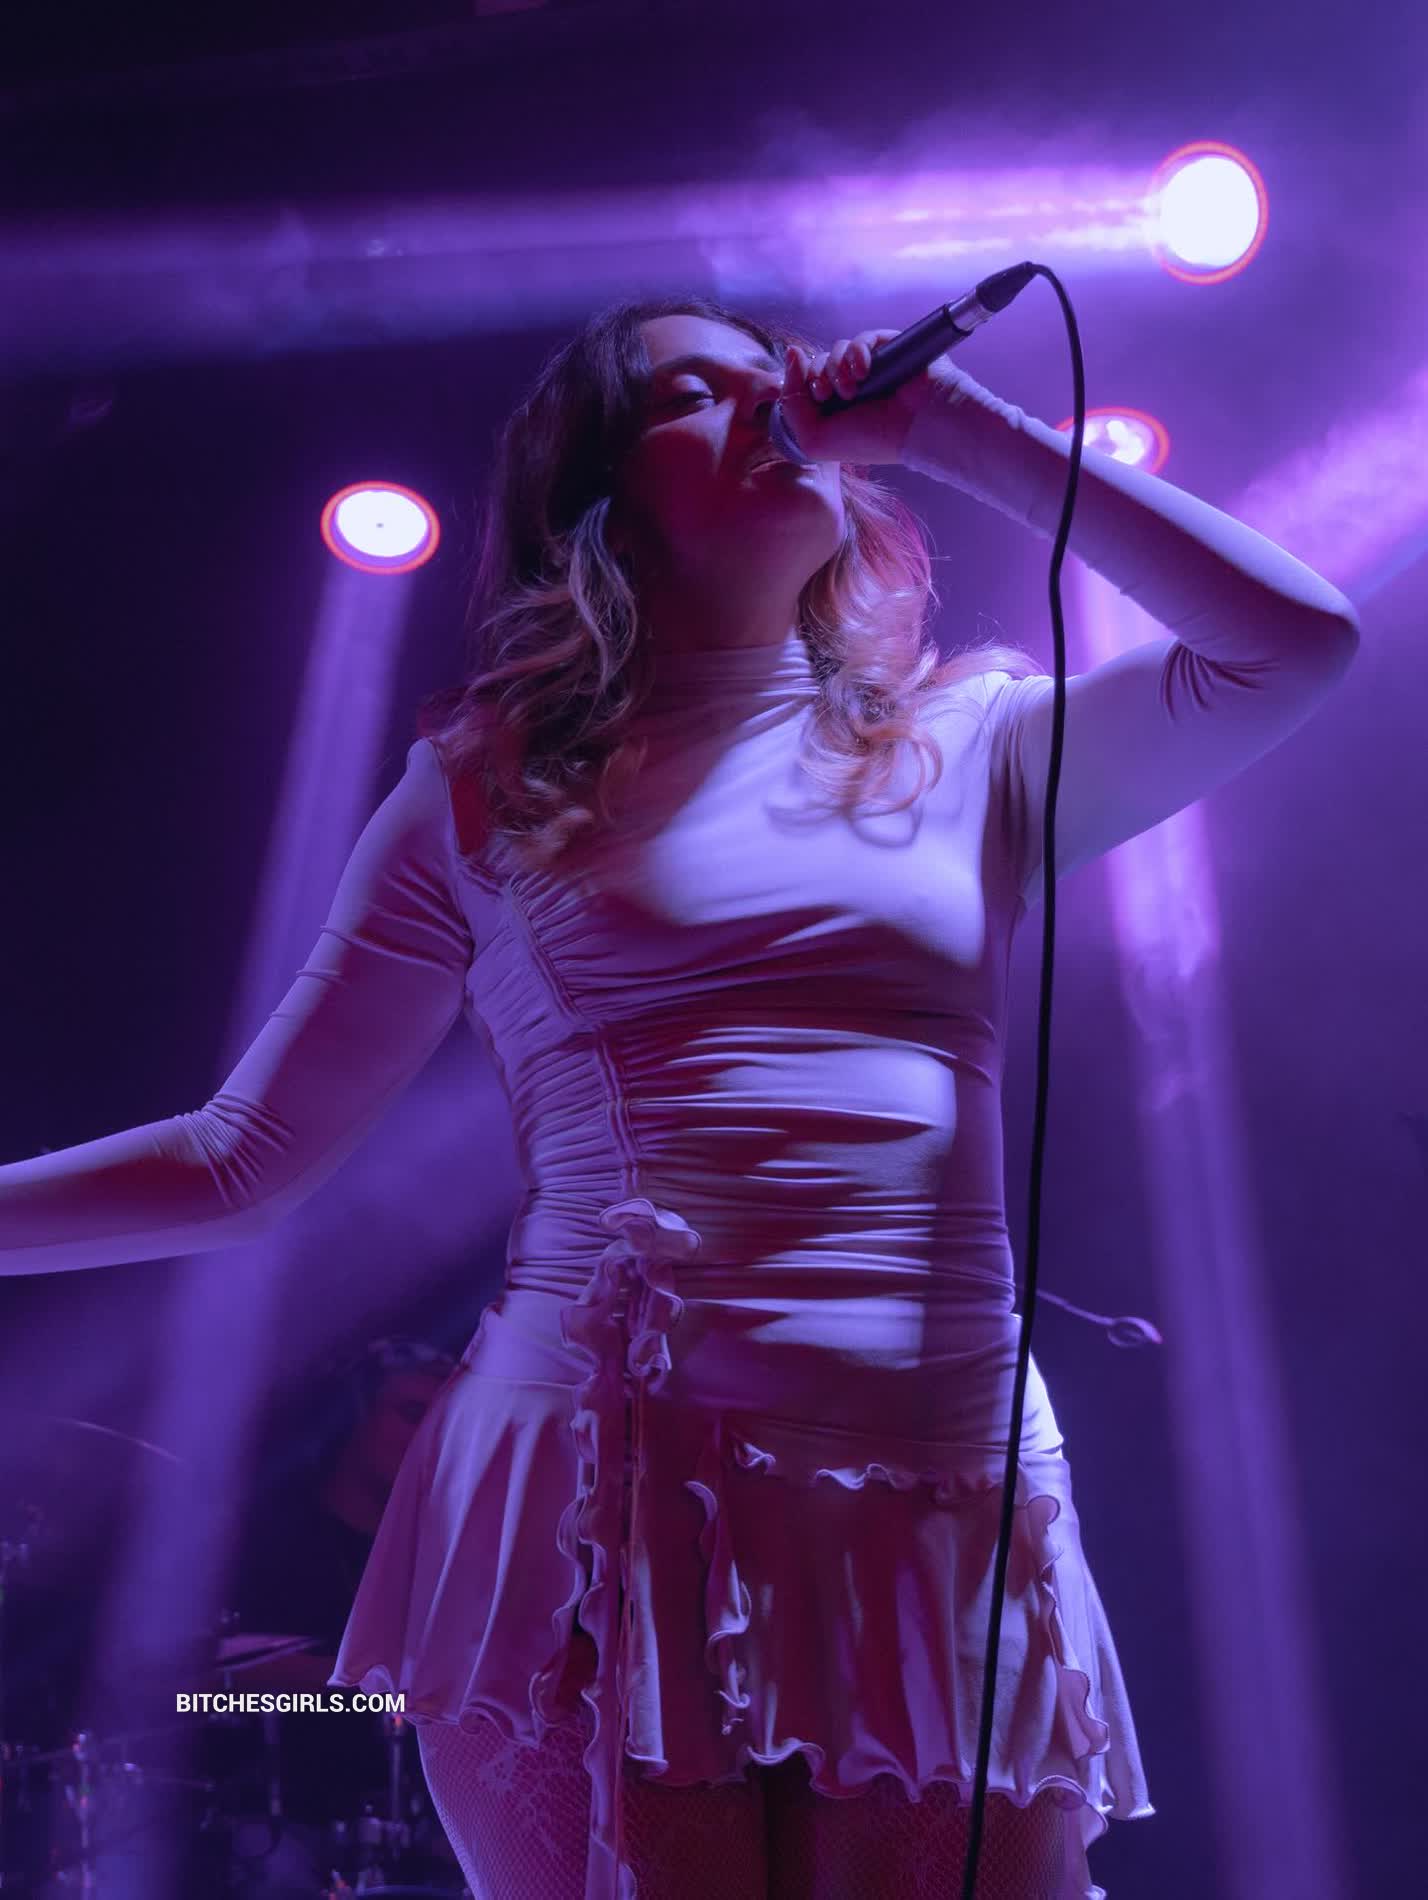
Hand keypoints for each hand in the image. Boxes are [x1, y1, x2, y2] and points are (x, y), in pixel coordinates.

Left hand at [779, 330, 945, 466]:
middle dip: (817, 376)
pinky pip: (861, 338)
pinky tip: (864, 370)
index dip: (800, 382)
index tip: (815, 394)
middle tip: (830, 393)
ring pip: (836, 350)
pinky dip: (857, 351)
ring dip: (836, 366)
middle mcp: (851, 389)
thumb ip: (791, 405)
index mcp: (833, 411)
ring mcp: (869, 369)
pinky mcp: (886, 349)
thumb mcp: (814, 439)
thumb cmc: (870, 439)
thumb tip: (792, 353)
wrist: (917, 427)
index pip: (803, 384)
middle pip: (816, 364)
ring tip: (852, 387)